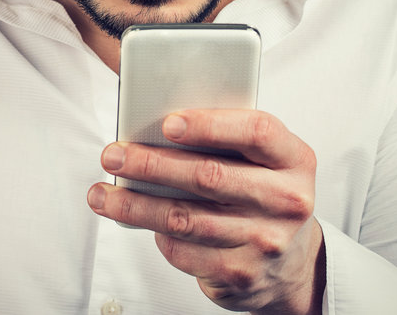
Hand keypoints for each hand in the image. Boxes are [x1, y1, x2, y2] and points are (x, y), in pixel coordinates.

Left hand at [87, 110, 324, 313]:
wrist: (291, 264)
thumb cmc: (263, 193)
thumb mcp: (263, 159)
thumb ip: (226, 137)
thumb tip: (156, 122)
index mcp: (294, 160)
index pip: (256, 132)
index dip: (210, 125)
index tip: (167, 122)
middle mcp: (285, 201)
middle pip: (209, 176)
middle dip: (151, 164)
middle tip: (114, 155)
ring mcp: (264, 241)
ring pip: (185, 218)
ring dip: (135, 205)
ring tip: (102, 194)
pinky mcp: (240, 274)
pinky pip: (183, 251)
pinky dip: (153, 234)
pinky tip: (135, 220)